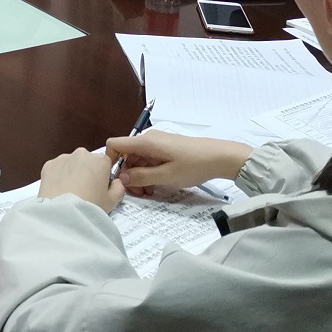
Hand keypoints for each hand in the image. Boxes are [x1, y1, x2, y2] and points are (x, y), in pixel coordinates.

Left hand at [38, 148, 123, 211]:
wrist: (64, 214)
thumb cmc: (90, 207)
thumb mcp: (113, 201)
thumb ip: (119, 188)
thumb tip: (116, 182)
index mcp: (99, 161)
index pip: (105, 163)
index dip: (104, 176)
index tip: (100, 187)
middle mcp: (81, 154)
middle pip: (87, 161)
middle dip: (87, 172)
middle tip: (86, 192)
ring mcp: (63, 158)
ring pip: (71, 164)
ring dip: (72, 173)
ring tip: (71, 193)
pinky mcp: (49, 165)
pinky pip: (56, 169)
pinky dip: (58, 177)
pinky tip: (60, 191)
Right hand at [105, 130, 252, 192]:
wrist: (220, 157)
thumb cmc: (193, 165)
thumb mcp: (166, 176)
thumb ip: (141, 177)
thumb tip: (122, 179)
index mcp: (145, 142)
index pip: (115, 145)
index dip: (111, 162)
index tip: (117, 180)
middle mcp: (148, 139)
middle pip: (126, 155)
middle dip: (128, 174)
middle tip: (138, 193)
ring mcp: (157, 143)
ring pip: (137, 159)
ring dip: (138, 176)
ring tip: (149, 192)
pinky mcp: (165, 148)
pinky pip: (148, 159)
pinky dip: (148, 172)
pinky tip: (156, 185)